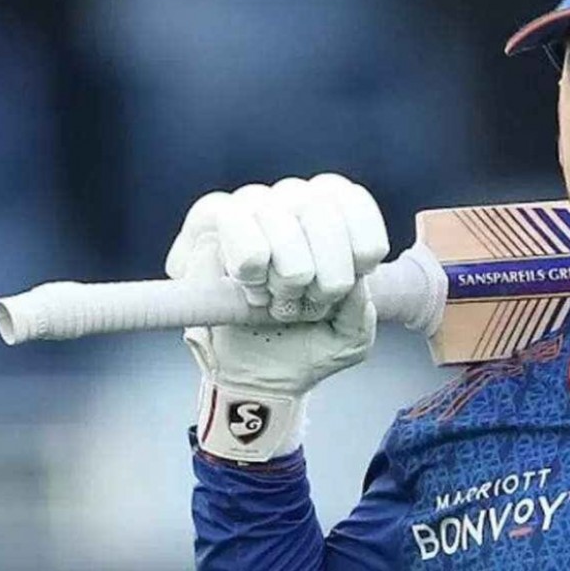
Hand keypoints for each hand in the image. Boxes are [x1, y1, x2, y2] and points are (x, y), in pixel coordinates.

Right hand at [165, 174, 388, 462]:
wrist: (255, 373)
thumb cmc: (307, 340)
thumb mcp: (349, 337)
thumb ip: (360, 311)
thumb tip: (353, 285)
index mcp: (333, 213)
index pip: (352, 201)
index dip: (359, 249)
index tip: (356, 279)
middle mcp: (291, 198)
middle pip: (319, 211)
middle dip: (325, 274)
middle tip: (313, 304)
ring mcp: (249, 206)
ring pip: (279, 222)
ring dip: (286, 279)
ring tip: (280, 304)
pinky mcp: (210, 225)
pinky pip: (237, 234)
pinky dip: (253, 275)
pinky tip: (253, 292)